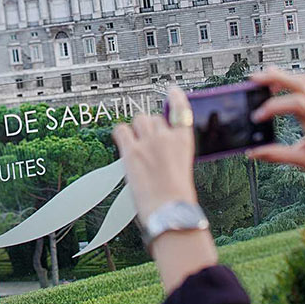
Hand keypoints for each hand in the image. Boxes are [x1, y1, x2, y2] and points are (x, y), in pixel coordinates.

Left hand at [112, 87, 195, 222]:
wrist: (170, 212)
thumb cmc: (177, 198)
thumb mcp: (182, 168)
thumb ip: (172, 152)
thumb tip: (159, 146)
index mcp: (184, 142)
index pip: (181, 110)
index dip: (176, 98)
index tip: (172, 91)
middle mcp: (167, 137)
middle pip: (154, 118)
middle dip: (149, 127)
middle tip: (146, 141)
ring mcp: (148, 143)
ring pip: (138, 120)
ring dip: (136, 129)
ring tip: (135, 143)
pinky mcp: (131, 151)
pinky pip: (121, 130)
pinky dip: (120, 133)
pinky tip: (121, 140)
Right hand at [247, 67, 304, 181]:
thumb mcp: (302, 160)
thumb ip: (276, 155)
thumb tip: (253, 152)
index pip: (296, 103)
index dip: (273, 107)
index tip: (257, 117)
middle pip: (300, 82)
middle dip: (276, 77)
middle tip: (254, 79)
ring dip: (285, 76)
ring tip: (265, 80)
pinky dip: (291, 82)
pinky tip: (279, 88)